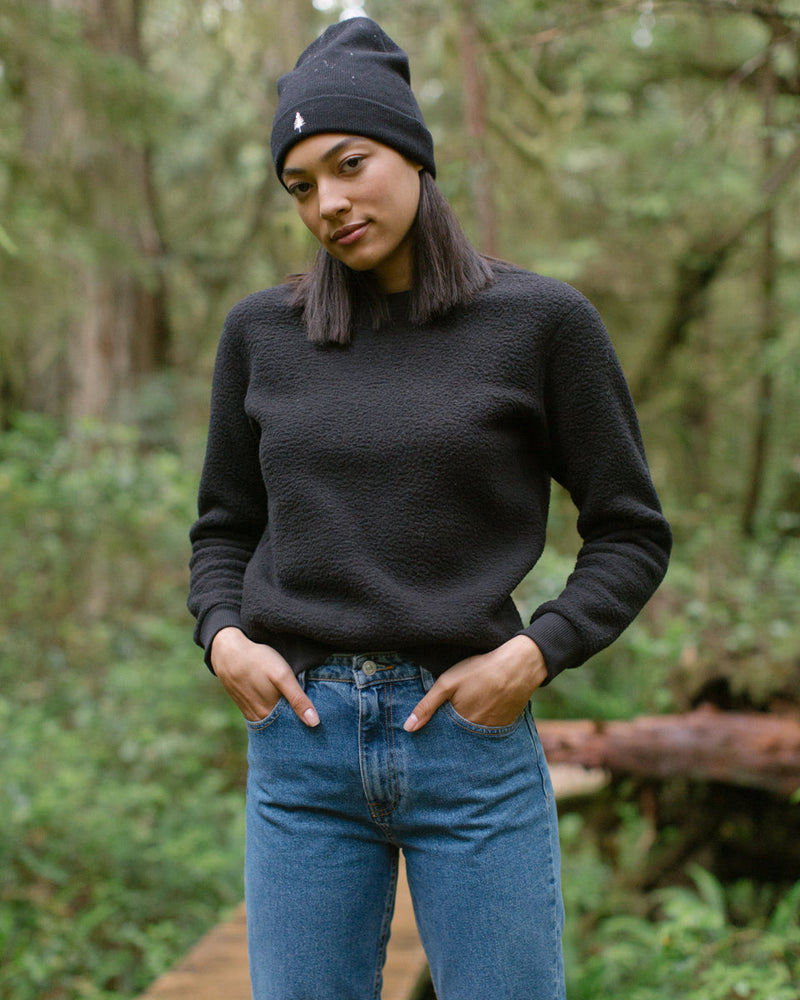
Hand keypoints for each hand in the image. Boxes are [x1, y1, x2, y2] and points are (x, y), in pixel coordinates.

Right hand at [210, 627, 319, 725]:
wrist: (227, 651)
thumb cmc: (258, 661)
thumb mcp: (283, 676)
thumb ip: (298, 699)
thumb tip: (314, 723)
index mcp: (270, 713)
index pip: (292, 728)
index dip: (305, 728)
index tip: (318, 727)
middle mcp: (259, 717)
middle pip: (281, 727)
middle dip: (294, 727)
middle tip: (310, 725)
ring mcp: (249, 711)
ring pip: (270, 722)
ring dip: (282, 722)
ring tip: (296, 718)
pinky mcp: (244, 703)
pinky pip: (260, 716)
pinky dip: (271, 716)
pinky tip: (276, 709)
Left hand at [403, 635, 546, 732]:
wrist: (519, 666)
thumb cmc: (480, 671)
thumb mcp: (447, 683)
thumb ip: (427, 706)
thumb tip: (407, 728)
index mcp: (460, 724)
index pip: (443, 736)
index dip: (437, 731)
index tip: (430, 731)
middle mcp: (477, 733)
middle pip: (460, 737)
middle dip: (452, 733)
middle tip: (453, 717)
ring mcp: (494, 730)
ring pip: (475, 733)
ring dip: (469, 728)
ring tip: (469, 711)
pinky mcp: (506, 724)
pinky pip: (491, 729)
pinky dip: (485, 722)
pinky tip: (485, 708)